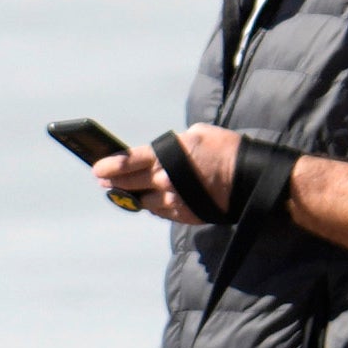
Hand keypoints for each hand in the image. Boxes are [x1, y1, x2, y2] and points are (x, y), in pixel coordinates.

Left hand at [106, 125, 237, 226]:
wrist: (250, 179)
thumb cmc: (226, 150)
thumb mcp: (198, 133)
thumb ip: (175, 144)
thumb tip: (164, 151)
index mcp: (166, 157)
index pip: (128, 162)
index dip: (110, 165)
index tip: (97, 168)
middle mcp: (165, 181)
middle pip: (129, 184)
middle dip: (113, 181)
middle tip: (103, 179)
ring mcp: (174, 201)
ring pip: (143, 201)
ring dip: (133, 196)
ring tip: (125, 191)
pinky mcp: (184, 214)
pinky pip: (160, 212)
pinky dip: (153, 205)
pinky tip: (150, 199)